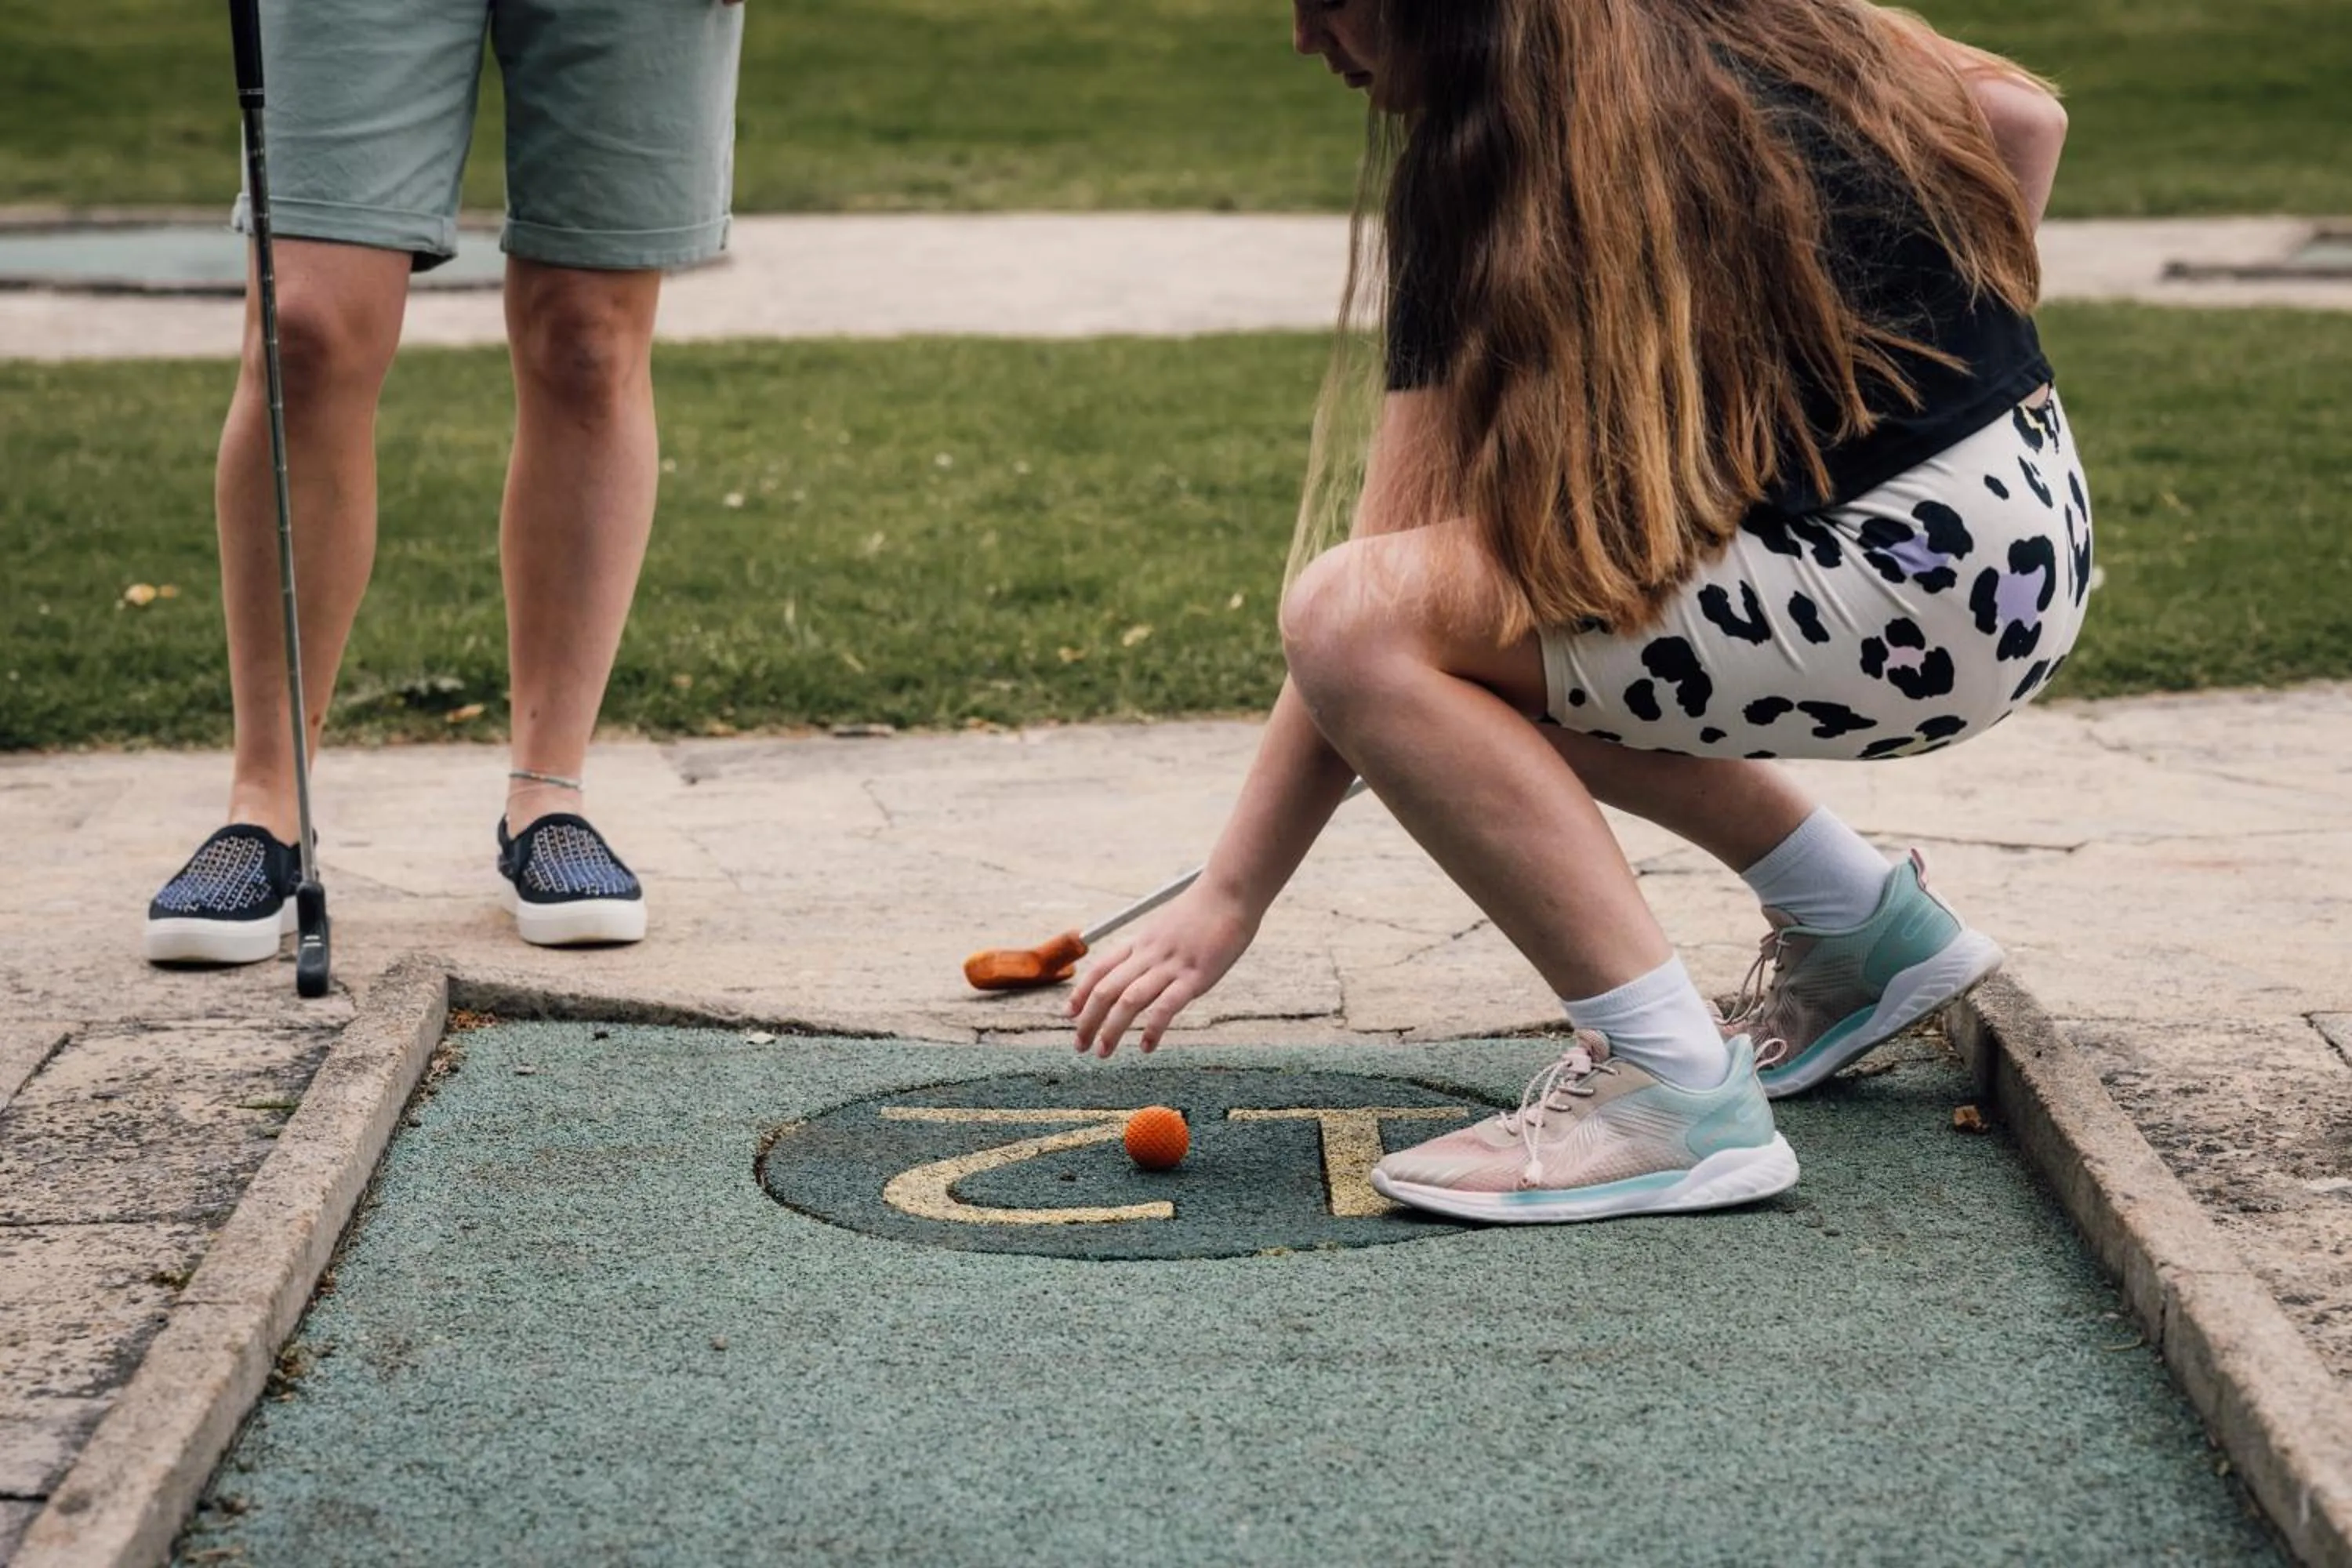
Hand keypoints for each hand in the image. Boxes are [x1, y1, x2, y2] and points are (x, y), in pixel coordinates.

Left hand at [1069, 884, 1257, 1058]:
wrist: (1231, 889)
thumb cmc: (1207, 908)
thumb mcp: (1172, 926)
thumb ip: (1158, 947)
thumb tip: (1152, 965)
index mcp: (1142, 942)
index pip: (1100, 969)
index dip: (1080, 993)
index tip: (1069, 1014)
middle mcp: (1149, 954)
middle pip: (1105, 989)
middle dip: (1087, 1020)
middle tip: (1079, 1046)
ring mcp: (1170, 965)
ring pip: (1128, 1000)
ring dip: (1111, 1029)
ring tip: (1102, 1052)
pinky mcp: (1195, 976)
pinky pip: (1166, 1006)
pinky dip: (1152, 1029)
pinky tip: (1146, 1047)